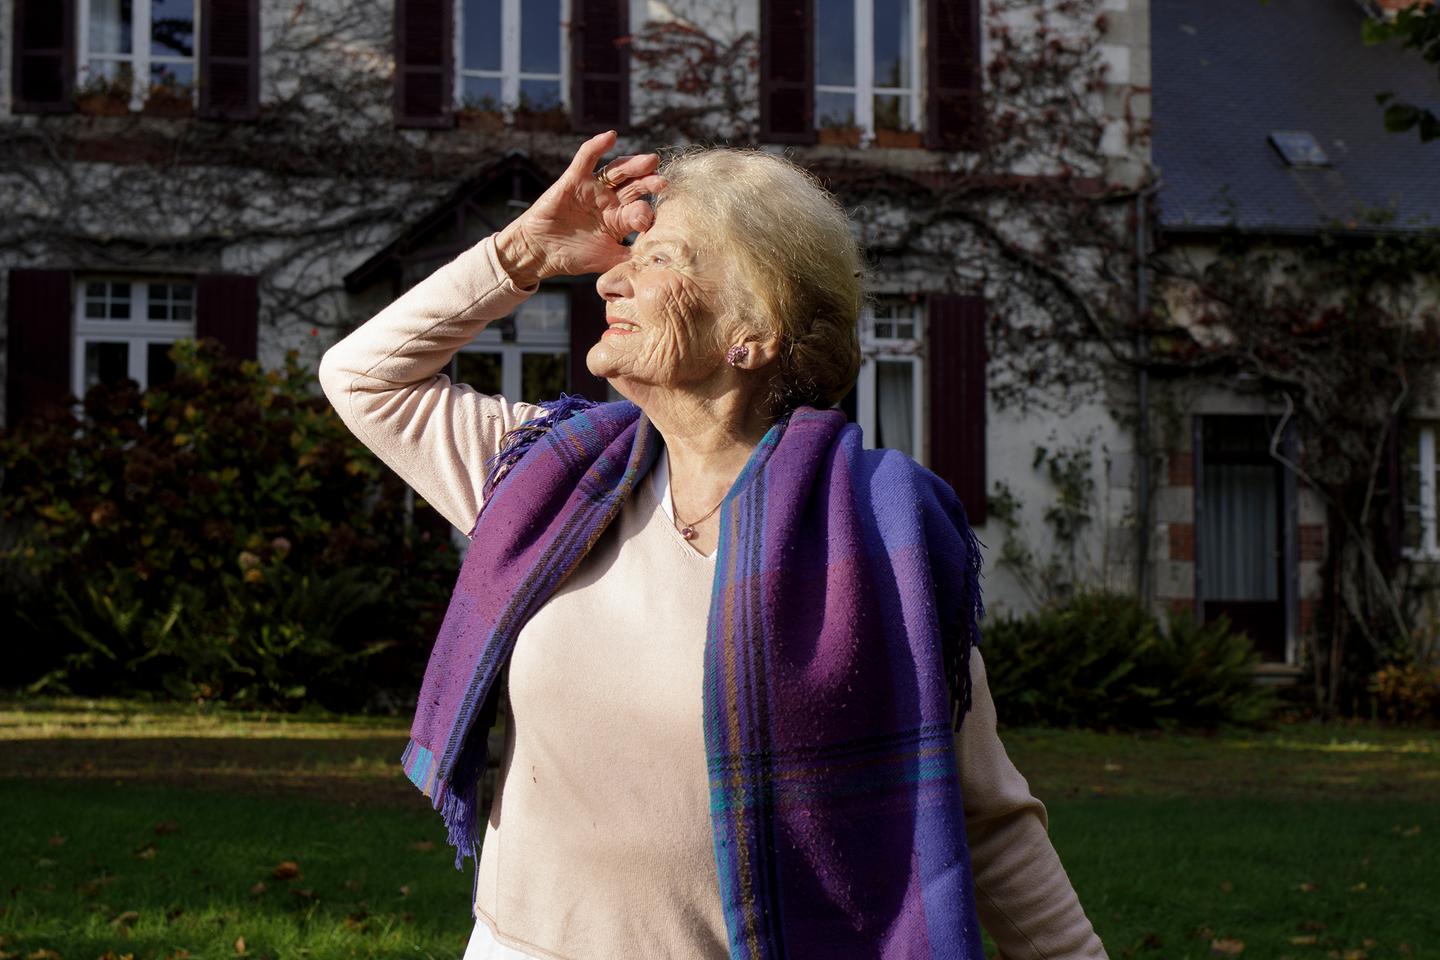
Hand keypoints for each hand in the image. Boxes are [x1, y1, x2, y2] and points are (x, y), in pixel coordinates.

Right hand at [495, 130, 666, 285]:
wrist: (540, 251)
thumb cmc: (573, 257)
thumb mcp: (609, 261)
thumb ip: (632, 259)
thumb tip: (658, 261)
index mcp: (620, 219)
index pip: (640, 210)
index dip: (646, 213)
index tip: (647, 220)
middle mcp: (610, 201)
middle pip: (635, 186)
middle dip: (649, 183)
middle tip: (662, 182)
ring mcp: (593, 188)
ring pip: (618, 171)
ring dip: (634, 164)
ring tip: (650, 161)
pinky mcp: (574, 179)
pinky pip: (587, 158)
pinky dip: (597, 145)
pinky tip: (610, 137)